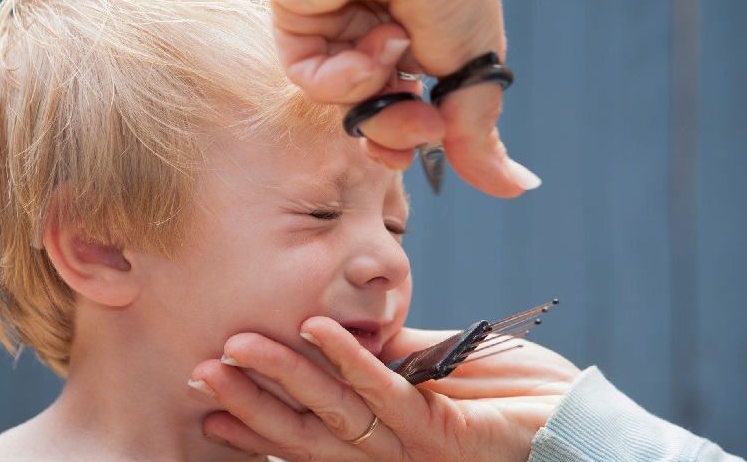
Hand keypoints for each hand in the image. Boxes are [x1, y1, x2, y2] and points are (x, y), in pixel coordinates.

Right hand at [191, 317, 579, 460]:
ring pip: (333, 414)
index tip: (206, 403)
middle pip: (305, 430)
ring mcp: (413, 446)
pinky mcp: (444, 430)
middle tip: (200, 372)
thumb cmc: (511, 396)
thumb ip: (388, 356)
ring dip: (282, 377)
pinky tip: (314, 330)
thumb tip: (337, 328)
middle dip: (249, 402)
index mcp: (380, 438)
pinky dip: (349, 360)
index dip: (254, 420)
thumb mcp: (434, 370)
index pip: (305, 431)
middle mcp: (387, 453)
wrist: (577, 424)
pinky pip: (387, 394)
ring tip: (237, 346)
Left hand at [272, 0, 540, 196]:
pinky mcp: (297, 20)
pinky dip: (342, 75)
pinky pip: (309, 78)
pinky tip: (369, 42)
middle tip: (418, 117)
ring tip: (395, 47)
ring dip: (373, 90)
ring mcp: (333, 30)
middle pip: (371, 119)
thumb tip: (515, 186)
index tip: (432, 134)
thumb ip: (478, 133)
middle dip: (395, 130)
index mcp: (417, 47)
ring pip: (341, 103)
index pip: (405, 115)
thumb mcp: (475, 66)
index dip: (412, 138)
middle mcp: (372, 40)